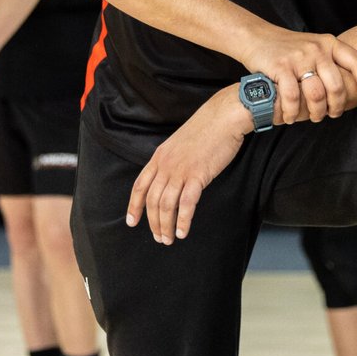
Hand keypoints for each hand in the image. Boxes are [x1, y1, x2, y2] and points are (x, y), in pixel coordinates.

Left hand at [127, 88, 247, 244]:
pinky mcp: (198, 175)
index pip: (140, 185)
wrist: (224, 116)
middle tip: (159, 237)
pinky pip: (186, 204)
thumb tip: (173, 177)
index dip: (134, 206)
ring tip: (169, 239)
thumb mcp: (181, 143)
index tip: (132, 222)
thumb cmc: (208, 128)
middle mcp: (166, 164)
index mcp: (160, 156)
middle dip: (153, 223)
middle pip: (152, 200)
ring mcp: (180, 170)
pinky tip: (183, 231)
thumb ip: (173, 159)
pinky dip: (183, 220)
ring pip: (166, 205)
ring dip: (166, 226)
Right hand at [242, 29, 356, 124]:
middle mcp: (317, 49)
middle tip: (332, 114)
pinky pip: (292, 97)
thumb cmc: (288, 48)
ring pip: (316, 94)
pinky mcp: (280, 67)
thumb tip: (352, 88)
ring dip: (316, 113)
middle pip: (336, 86)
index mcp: (329, 43)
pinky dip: (292, 112)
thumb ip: (330, 62)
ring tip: (313, 118)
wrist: (256, 36)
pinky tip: (290, 117)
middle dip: (337, 106)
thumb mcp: (314, 46)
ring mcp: (299, 57)